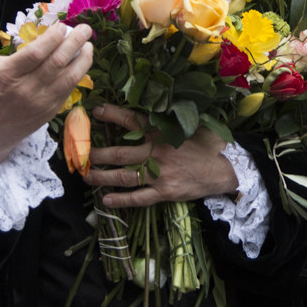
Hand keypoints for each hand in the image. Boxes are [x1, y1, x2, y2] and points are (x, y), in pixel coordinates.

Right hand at [0, 23, 92, 165]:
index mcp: (8, 75)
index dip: (53, 37)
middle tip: (85, 29)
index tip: (62, 26)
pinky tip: (82, 62)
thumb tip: (45, 41)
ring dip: (83, 58)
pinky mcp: (51, 111)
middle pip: (57, 62)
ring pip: (69, 77)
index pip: (36, 53)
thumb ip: (17, 55)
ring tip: (89, 45)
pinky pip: (69, 88)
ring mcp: (41, 102)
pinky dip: (79, 73)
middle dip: (74, 42)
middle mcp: (26, 89)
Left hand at [83, 104, 238, 206]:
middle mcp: (156, 152)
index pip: (131, 120)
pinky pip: (138, 198)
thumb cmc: (206, 143)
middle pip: (119, 153)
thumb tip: (149, 106)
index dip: (112, 115)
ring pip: (123, 176)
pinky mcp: (164, 192)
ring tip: (87, 176)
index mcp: (161, 132)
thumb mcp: (188, 124)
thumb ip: (167, 118)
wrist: (225, 168)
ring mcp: (159, 174)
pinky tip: (106, 200)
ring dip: (102, 177)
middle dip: (98, 154)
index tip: (96, 112)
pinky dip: (121, 200)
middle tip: (82, 154)